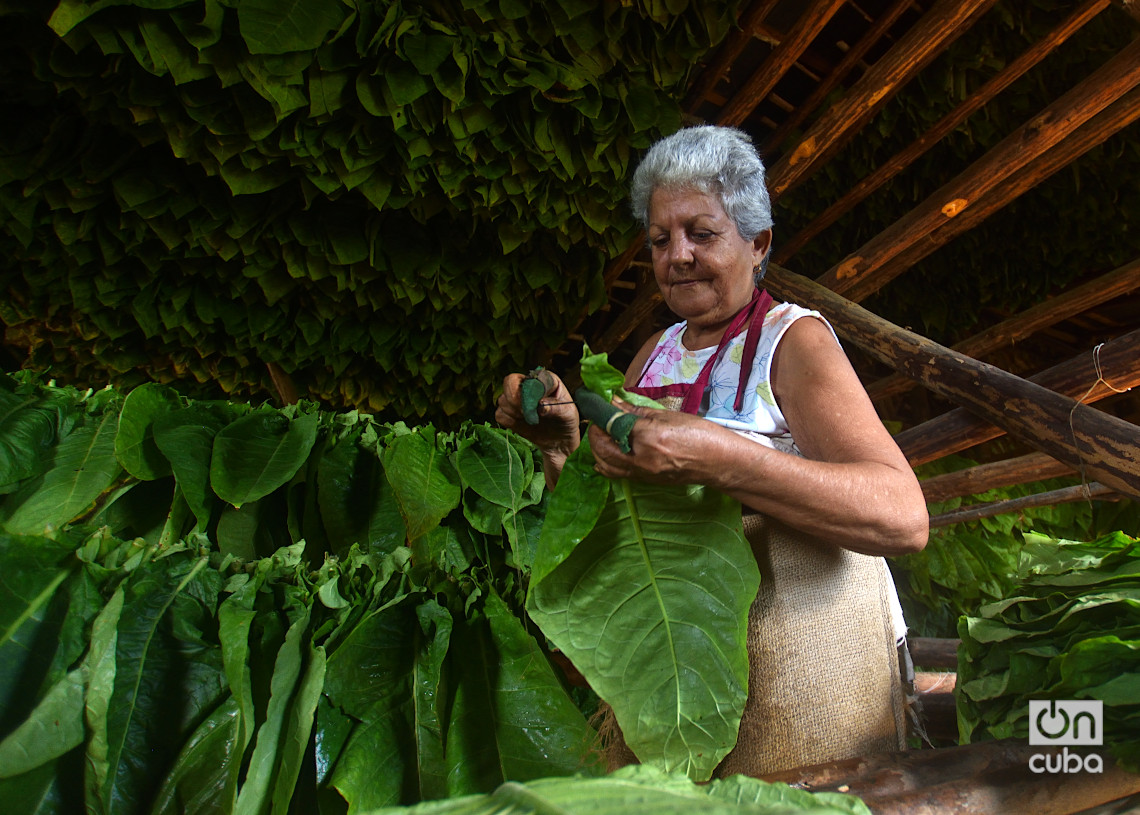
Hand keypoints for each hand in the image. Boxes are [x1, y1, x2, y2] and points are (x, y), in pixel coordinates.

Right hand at [495, 372, 580, 458]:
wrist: (560, 441)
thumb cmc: (566, 422)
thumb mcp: (568, 413)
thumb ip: (556, 408)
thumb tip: (541, 406)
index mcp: (545, 379)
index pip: (530, 377)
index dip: (530, 391)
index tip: (539, 406)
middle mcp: (528, 385)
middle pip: (509, 382)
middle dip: (515, 399)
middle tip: (526, 413)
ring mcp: (517, 399)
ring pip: (502, 399)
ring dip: (513, 412)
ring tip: (530, 420)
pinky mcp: (509, 414)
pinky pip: (499, 414)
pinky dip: (508, 421)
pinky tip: (522, 424)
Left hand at [588, 400, 722, 484]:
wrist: (719, 462)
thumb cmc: (700, 434)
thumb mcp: (668, 416)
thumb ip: (637, 411)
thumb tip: (615, 402)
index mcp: (648, 436)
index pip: (613, 423)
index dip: (601, 413)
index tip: (597, 406)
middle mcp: (642, 458)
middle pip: (603, 448)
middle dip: (595, 433)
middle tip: (598, 421)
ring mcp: (643, 473)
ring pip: (606, 465)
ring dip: (597, 450)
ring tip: (601, 436)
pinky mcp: (646, 481)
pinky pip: (618, 474)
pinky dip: (607, 463)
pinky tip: (607, 454)